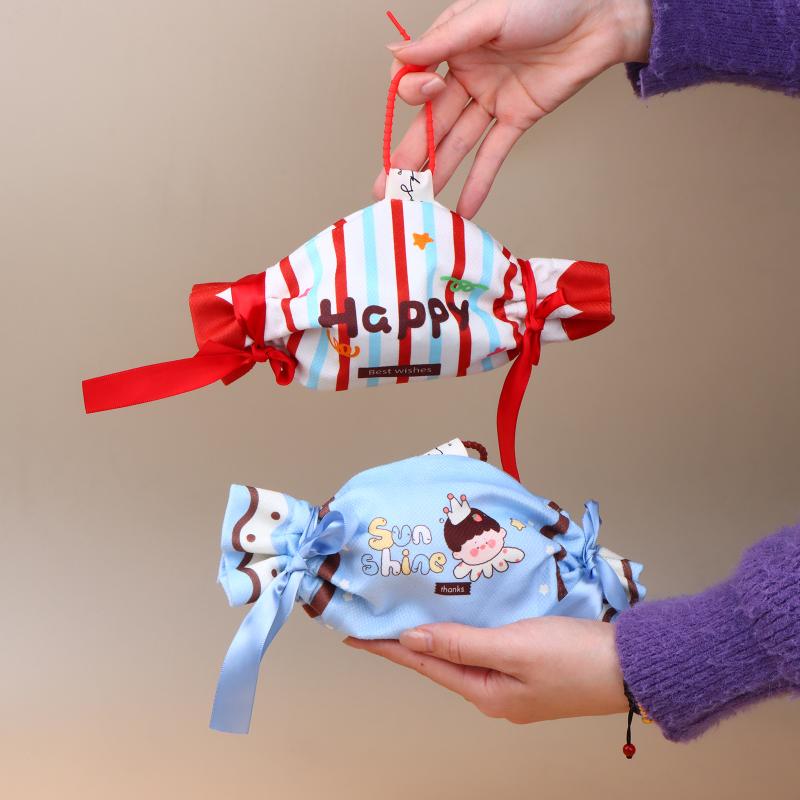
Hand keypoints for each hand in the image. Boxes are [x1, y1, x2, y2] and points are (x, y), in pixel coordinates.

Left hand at [345, 617, 627, 722]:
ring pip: (464, 655)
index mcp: (487, 693)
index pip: (425, 665)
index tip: (357, 636)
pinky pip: (487, 649)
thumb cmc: (575, 658)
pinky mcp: (532, 670)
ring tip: (413, 616)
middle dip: (409, 642)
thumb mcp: (512, 647)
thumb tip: (412, 641)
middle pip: (441, 663)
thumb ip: (460, 643)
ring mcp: (515, 684)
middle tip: (381, 620)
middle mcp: (496, 694)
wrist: (632, 667)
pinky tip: (464, 619)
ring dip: (438, 636)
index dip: (389, 648)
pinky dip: (467, 633)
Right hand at [375, 0, 652, 217]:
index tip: (425, 90)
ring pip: (457, 142)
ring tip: (416, 202)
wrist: (600, 14)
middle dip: (409, 155)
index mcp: (453, 46)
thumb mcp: (488, 13)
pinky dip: (480, 181)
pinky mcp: (518, 118)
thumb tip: (396, 53)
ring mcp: (491, 99)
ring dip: (437, 172)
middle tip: (387, 185)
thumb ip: (443, 40)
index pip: (417, 80)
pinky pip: (494, 153)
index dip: (413, 93)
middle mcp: (467, 75)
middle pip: (431, 121)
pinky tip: (464, 207)